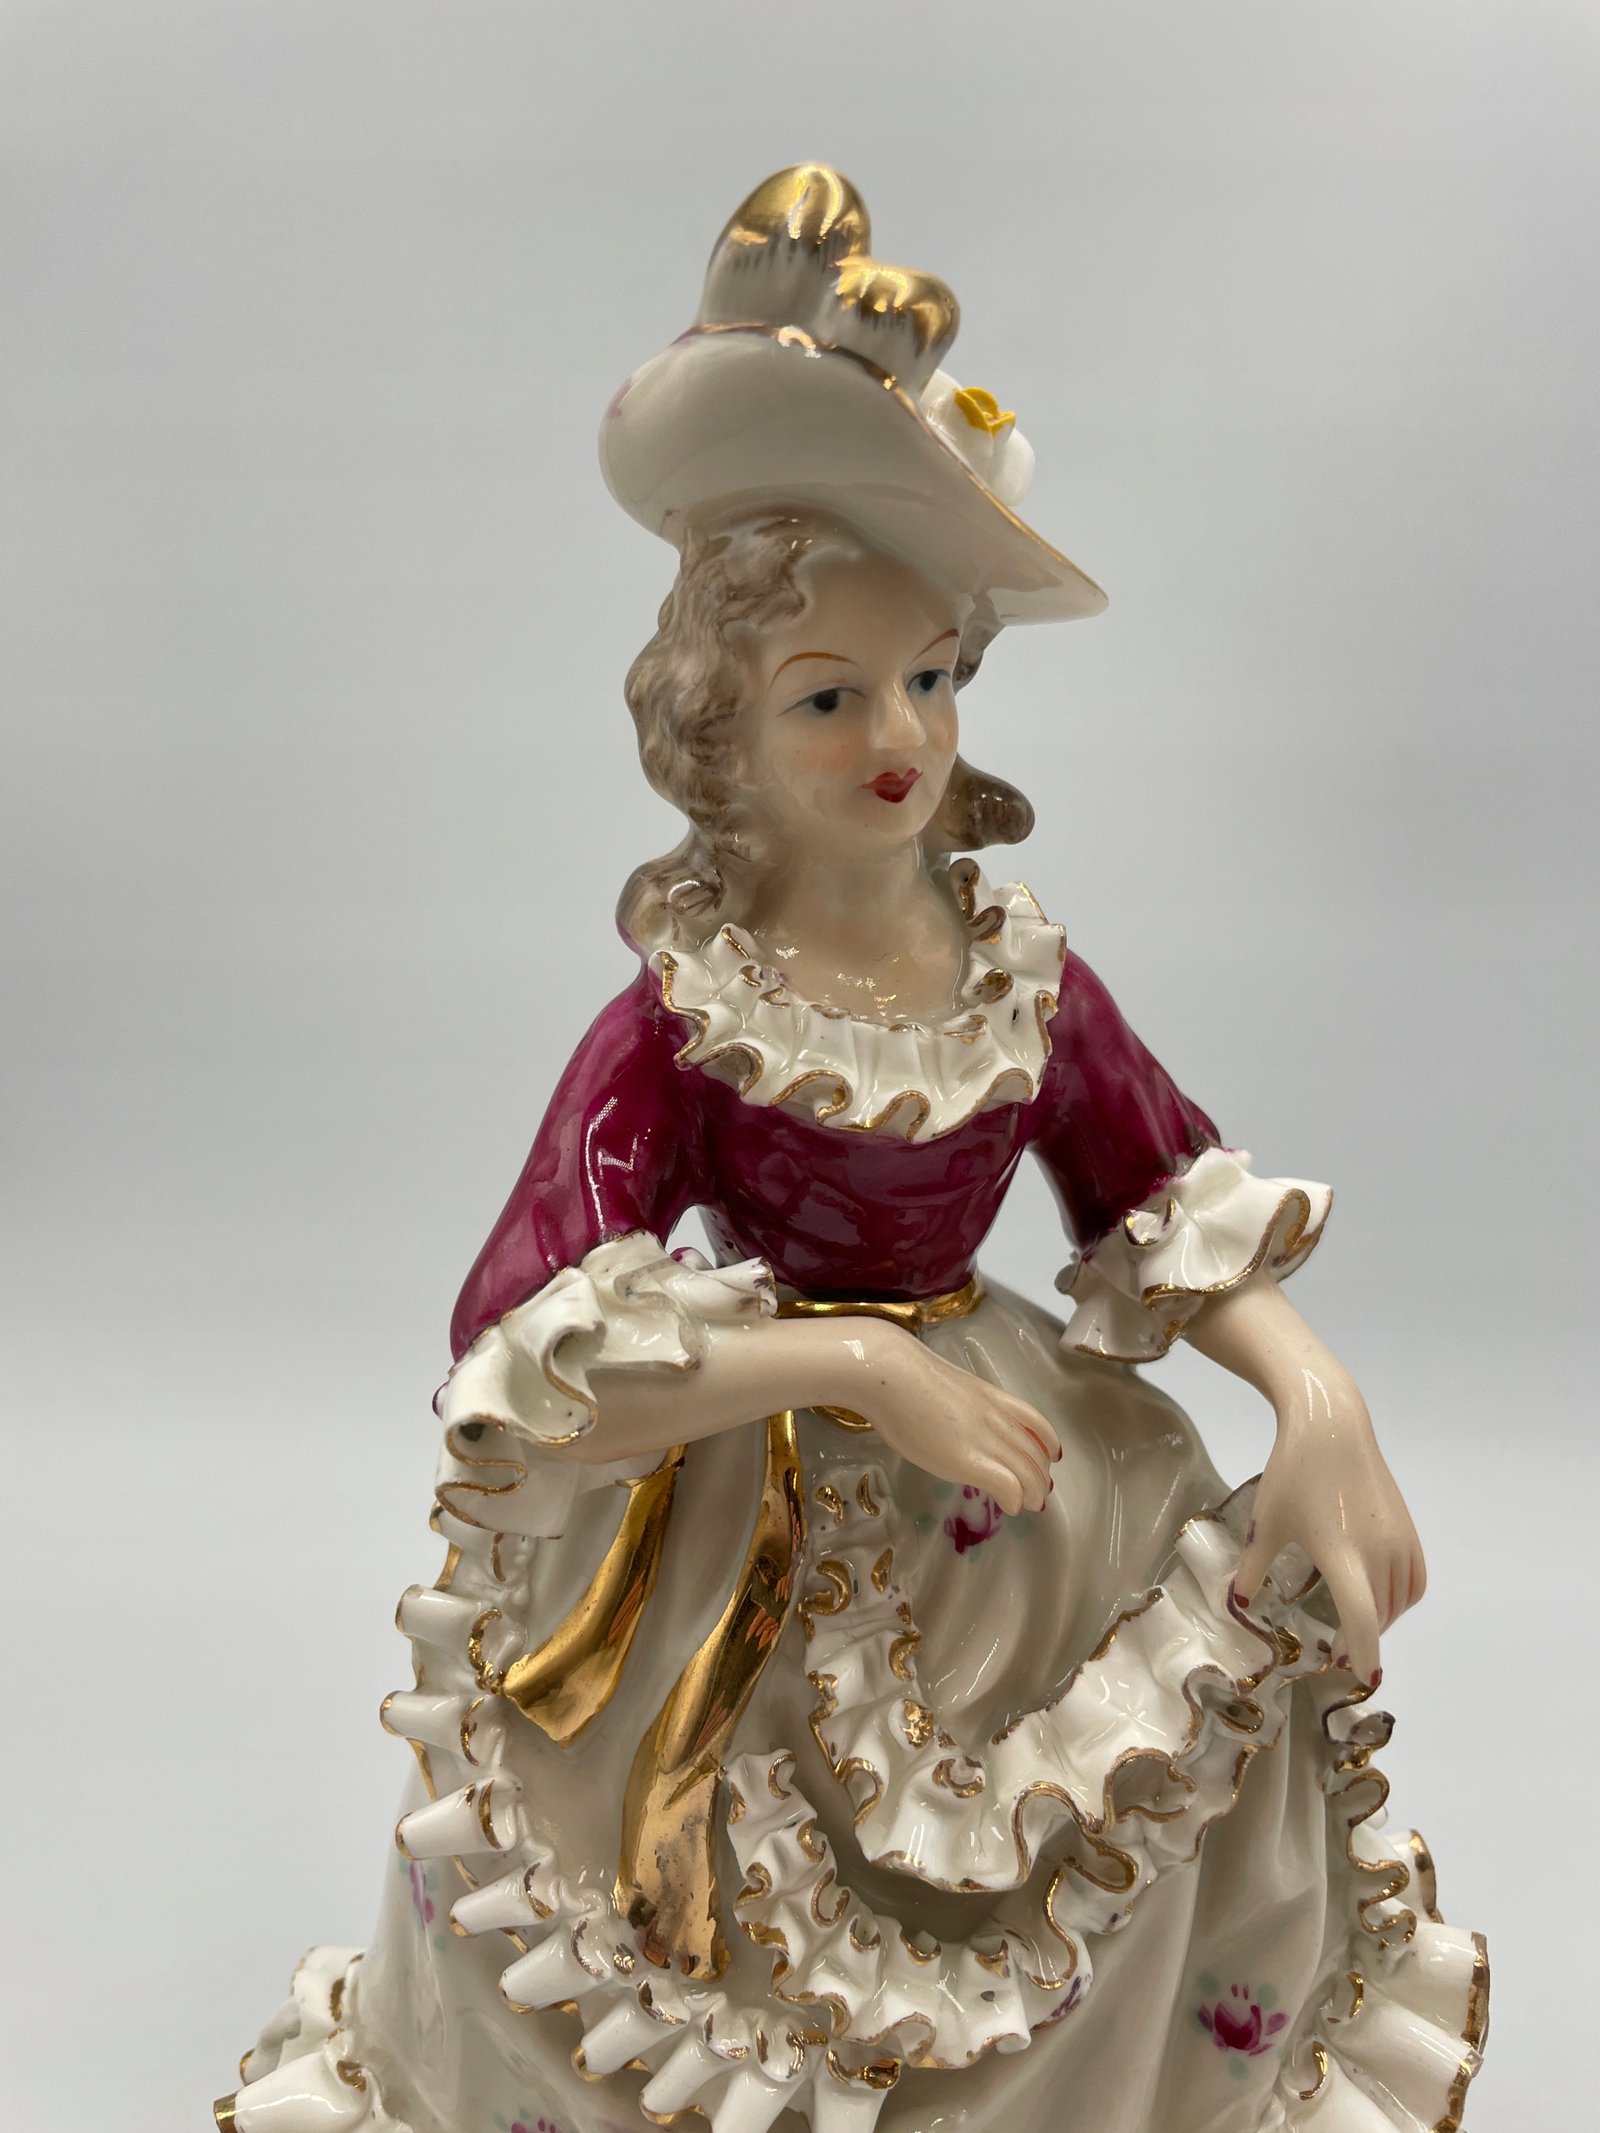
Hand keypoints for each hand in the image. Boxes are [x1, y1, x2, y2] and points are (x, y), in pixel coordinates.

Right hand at [854, 1325, 1060, 1513]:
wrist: (889, 1376)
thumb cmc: (902, 1379)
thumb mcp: (945, 1389)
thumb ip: (960, 1407)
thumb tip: (954, 1423)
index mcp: (991, 1397)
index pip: (1034, 1422)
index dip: (1048, 1442)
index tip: (1052, 1456)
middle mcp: (996, 1418)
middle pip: (1034, 1452)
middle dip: (1041, 1476)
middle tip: (1039, 1492)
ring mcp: (984, 1439)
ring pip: (1027, 1471)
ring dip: (1033, 1492)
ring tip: (1030, 1505)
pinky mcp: (969, 1461)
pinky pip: (1007, 1484)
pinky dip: (1014, 1499)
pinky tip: (1009, 1507)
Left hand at [1233, 1387, 1425, 1689]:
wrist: (1332, 1427)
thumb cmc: (1291, 1472)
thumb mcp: (1264, 1523)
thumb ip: (1251, 1569)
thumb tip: (1237, 1604)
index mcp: (1341, 1554)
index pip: (1362, 1619)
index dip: (1364, 1654)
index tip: (1361, 1678)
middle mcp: (1378, 1552)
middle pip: (1379, 1616)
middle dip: (1362, 1639)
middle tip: (1338, 1650)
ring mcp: (1399, 1540)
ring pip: (1398, 1601)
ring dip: (1380, 1619)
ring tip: (1355, 1620)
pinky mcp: (1409, 1529)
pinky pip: (1414, 1580)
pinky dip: (1401, 1598)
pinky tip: (1378, 1594)